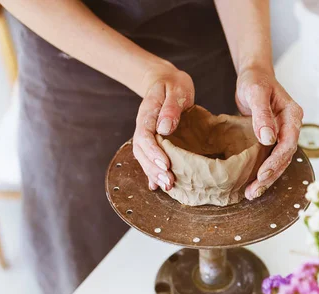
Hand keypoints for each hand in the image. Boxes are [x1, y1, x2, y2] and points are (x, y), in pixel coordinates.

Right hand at [133, 62, 194, 190]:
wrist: (165, 82)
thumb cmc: (173, 85)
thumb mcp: (176, 89)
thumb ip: (171, 107)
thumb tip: (164, 128)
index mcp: (147, 114)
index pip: (145, 136)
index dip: (153, 152)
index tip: (165, 164)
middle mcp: (143, 127)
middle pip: (142, 151)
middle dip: (154, 169)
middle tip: (169, 181)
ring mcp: (147, 135)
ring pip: (144, 158)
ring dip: (154, 174)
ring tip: (168, 186)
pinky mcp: (153, 141)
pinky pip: (149, 158)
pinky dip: (152, 173)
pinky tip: (157, 185)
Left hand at [236, 66, 303, 199]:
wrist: (254, 75)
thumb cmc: (255, 80)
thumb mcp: (256, 93)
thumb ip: (262, 115)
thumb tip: (268, 138)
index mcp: (293, 115)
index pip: (288, 143)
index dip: (276, 161)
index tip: (262, 174)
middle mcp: (291, 127)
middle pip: (285, 157)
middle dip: (270, 176)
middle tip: (254, 191)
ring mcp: (283, 133)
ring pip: (279, 161)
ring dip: (266, 178)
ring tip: (251, 193)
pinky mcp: (273, 138)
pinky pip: (270, 157)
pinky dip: (262, 170)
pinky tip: (251, 182)